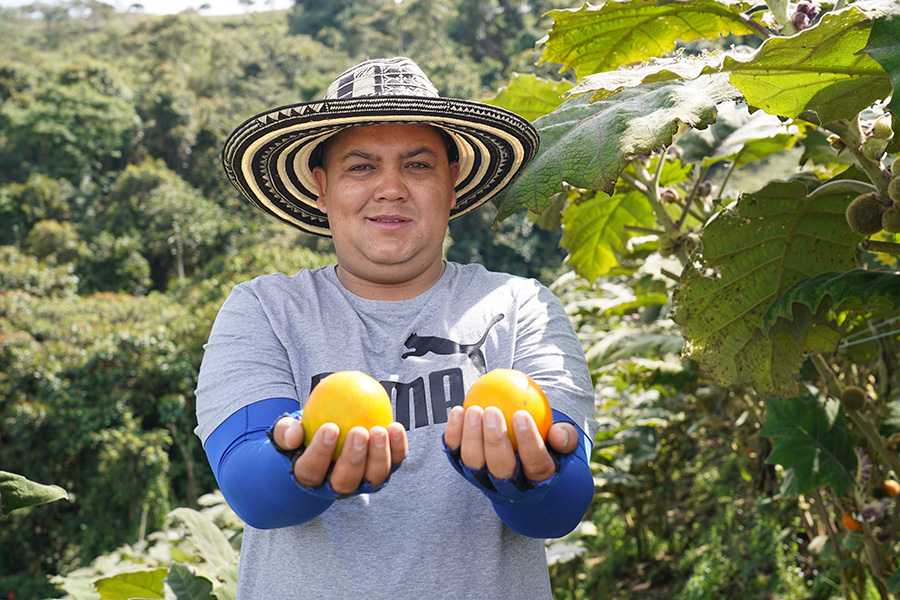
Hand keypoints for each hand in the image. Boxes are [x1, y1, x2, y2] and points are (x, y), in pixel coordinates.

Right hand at [272, 417, 407, 494]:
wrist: (327, 438)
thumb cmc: (304, 434)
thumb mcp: (287, 430)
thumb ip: (285, 430)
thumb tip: (293, 434)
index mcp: (310, 478)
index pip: (311, 470)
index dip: (320, 452)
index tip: (329, 427)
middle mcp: (337, 486)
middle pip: (345, 481)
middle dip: (354, 458)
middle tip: (358, 432)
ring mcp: (363, 481)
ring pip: (373, 477)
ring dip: (379, 456)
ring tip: (380, 430)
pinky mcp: (383, 471)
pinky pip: (394, 462)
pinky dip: (397, 447)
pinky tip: (396, 426)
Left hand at [443, 405, 577, 482]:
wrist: (522, 460)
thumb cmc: (546, 443)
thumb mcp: (564, 441)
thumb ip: (566, 436)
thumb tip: (558, 434)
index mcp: (538, 480)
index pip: (535, 465)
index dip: (529, 442)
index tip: (522, 415)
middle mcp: (510, 486)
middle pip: (501, 468)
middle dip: (495, 441)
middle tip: (493, 411)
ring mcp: (484, 480)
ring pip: (474, 463)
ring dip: (471, 437)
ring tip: (474, 410)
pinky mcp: (463, 470)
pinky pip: (455, 453)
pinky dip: (453, 434)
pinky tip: (457, 410)